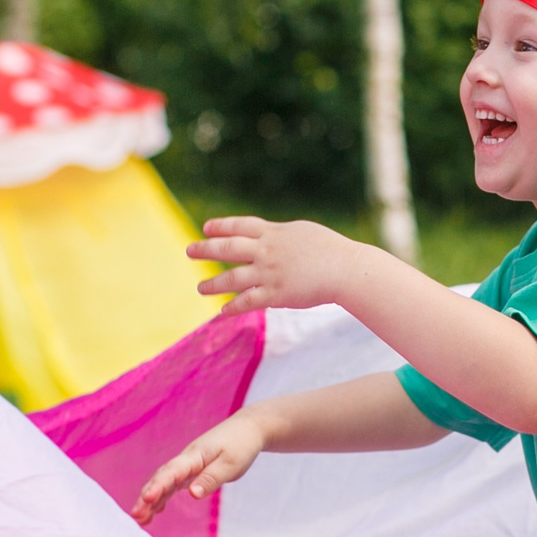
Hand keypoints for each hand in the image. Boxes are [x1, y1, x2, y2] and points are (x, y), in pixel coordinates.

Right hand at [131, 410, 267, 520]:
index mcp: (194, 456)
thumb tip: (192, 494)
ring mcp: (187, 465)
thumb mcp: (231, 464)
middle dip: (146, 497)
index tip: (147, 499)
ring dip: (150, 500)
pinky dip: (162, 496)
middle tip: (135, 516)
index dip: (158, 486)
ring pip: (164, 483)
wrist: (248, 429)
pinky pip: (172, 484)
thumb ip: (211, 478)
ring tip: (139, 520)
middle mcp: (186, 460)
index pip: (171, 472)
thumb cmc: (241, 444)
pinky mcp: (192, 471)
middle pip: (161, 478)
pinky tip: (155, 511)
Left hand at [189, 217, 368, 313]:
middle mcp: (267, 250)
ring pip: (232, 278)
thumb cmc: (331, 250)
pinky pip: (247, 302)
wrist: (347, 270)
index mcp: (275, 232)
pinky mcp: (276, 294)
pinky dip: (233, 307)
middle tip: (189, 250)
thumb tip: (270, 238)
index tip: (206, 228)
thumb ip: (282, 236)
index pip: (240, 226)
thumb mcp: (303, 233)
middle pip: (228, 247)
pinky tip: (222, 311)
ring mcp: (270, 272)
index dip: (221, 226)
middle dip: (206, 248)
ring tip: (200, 287)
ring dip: (213, 283)